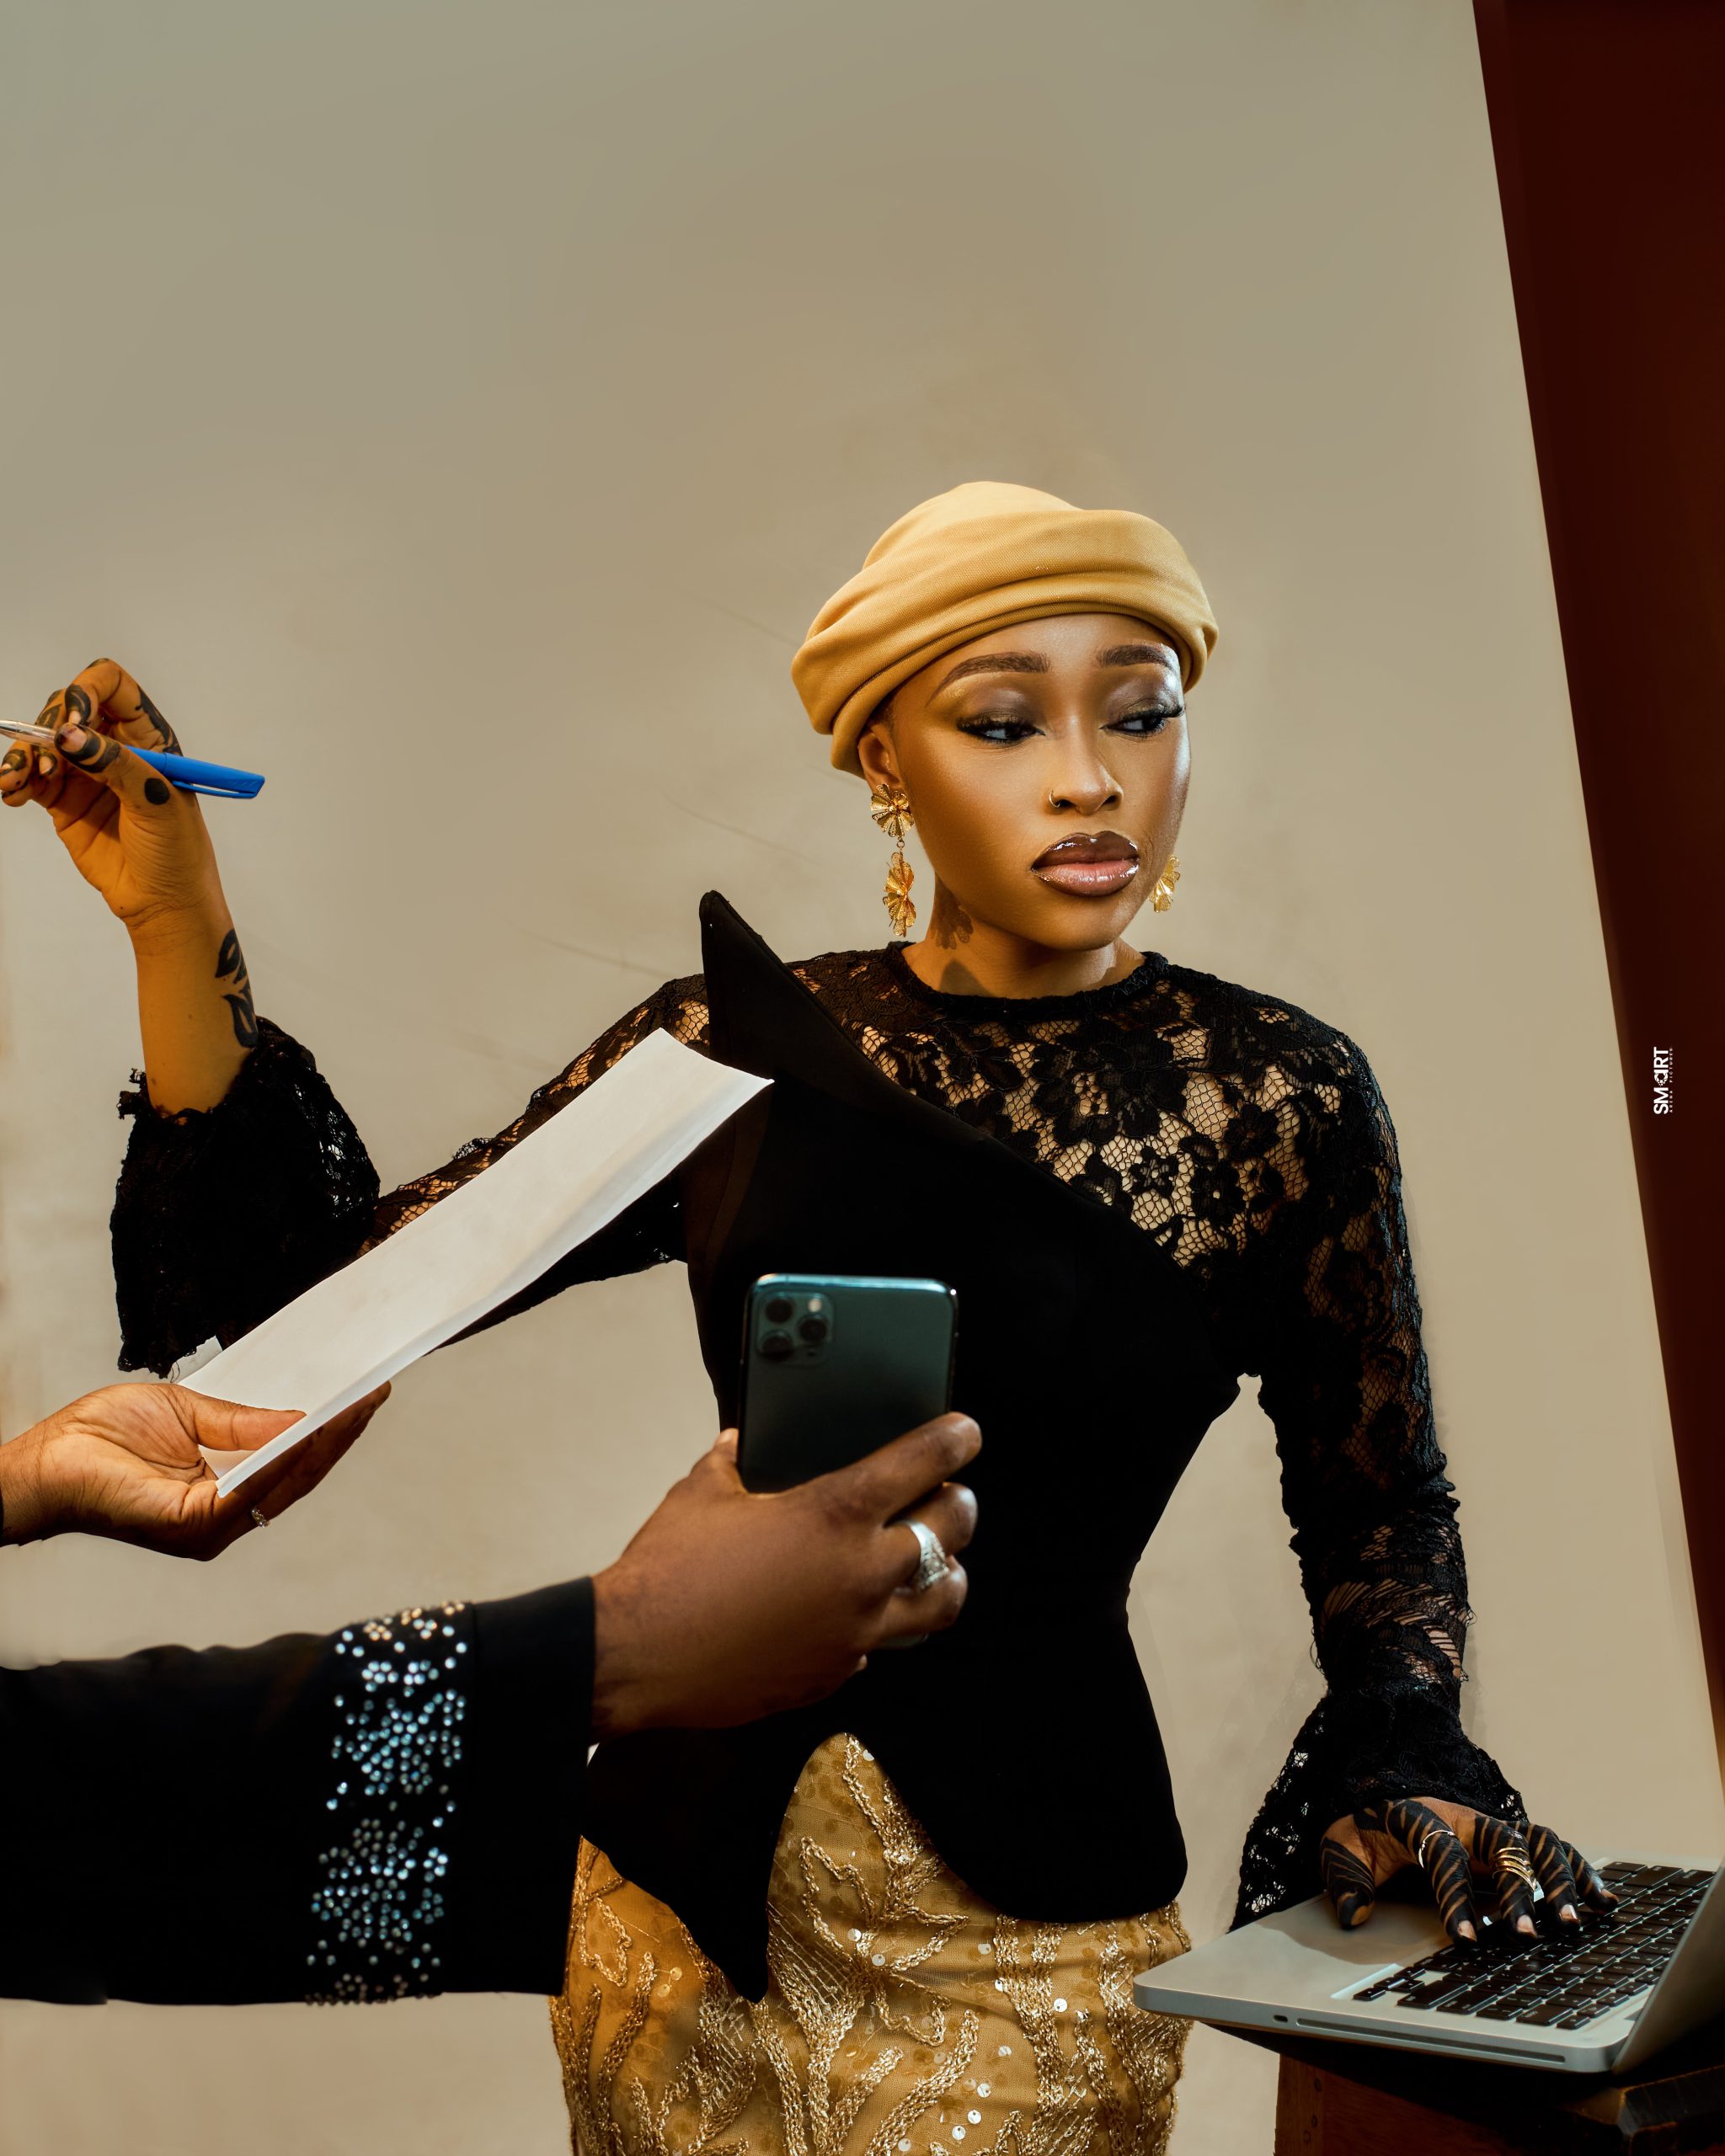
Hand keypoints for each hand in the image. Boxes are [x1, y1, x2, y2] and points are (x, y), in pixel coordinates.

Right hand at [0, 660, 224, 945]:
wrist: (163, 903)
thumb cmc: (177, 852)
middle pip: (68, 708)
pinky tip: (12, 793)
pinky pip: (31, 776)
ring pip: (44, 741)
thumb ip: (115, 765)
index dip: (87, 691)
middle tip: (50, 763)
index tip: (73, 722)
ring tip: (19, 782)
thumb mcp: (157, 804)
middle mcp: (115, 747)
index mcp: (149, 738)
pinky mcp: (64, 800)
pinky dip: (15, 778)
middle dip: (49, 727)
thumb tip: (70, 734)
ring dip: (24, 754)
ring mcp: (87, 773)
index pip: (113, 687)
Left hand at [0, 1382, 388, 1558]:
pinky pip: (247, 1492)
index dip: (329, 1434)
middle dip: (339, 1437)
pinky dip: (280, 1462)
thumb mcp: (186, 1414)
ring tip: (352, 1407)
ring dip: (322, 1446)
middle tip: (372, 1397)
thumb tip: (299, 1420)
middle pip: (297, 1479)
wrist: (43, 1462)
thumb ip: (242, 1424)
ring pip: (281, 1486)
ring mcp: (208, 1528)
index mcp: (220, 1492)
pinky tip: (306, 1431)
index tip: (361, 1398)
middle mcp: (221, 1519)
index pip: (289, 1464)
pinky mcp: (190, 1526)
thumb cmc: (99, 1439)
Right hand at [590, 1412, 980, 1736]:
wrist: (636, 1657)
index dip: (953, 1439)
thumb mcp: (700, 1494)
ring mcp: (854, 1631)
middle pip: (950, 1530)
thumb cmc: (669, 1568)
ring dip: (945, 1575)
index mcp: (834, 1513)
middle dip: (958, 1504)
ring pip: (940, 1602)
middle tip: (950, 1494)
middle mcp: (860, 1572)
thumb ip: (730, 1462)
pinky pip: (878, 1645)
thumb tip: (736, 1444)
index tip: (966, 1431)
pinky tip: (855, 1614)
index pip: (921, 1463)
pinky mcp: (832, 1674)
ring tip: (935, 1564)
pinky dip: (878, 1625)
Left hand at [1320, 1795, 1617, 1942]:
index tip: (1465, 1939)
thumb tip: (1353, 1913)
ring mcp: (1491, 1829)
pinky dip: (1580, 1873)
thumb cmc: (1367, 1829)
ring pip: (1535, 1843)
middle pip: (1500, 1845)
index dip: (1455, 1896)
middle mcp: (1464, 1820)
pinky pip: (1553, 1851)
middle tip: (1526, 1934)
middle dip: (1516, 1889)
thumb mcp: (1340, 1846)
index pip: (1443, 1854)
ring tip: (1571, 1922)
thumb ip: (1345, 1876)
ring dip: (1557, 1880)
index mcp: (1421, 1819)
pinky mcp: (1509, 1841)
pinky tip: (1603, 1903)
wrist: (1381, 1795)